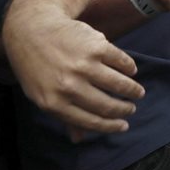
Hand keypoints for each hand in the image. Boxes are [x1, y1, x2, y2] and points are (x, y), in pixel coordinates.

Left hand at [3, 6, 141, 141]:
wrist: (31, 30)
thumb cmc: (35, 66)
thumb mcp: (41, 95)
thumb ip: (62, 115)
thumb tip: (79, 139)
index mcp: (54, 103)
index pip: (90, 121)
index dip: (110, 126)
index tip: (124, 125)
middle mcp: (69, 86)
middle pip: (107, 105)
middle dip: (124, 109)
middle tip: (131, 108)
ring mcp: (84, 65)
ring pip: (118, 84)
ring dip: (132, 90)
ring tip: (137, 92)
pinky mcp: (96, 46)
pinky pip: (121, 61)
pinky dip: (129, 67)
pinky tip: (131, 70)